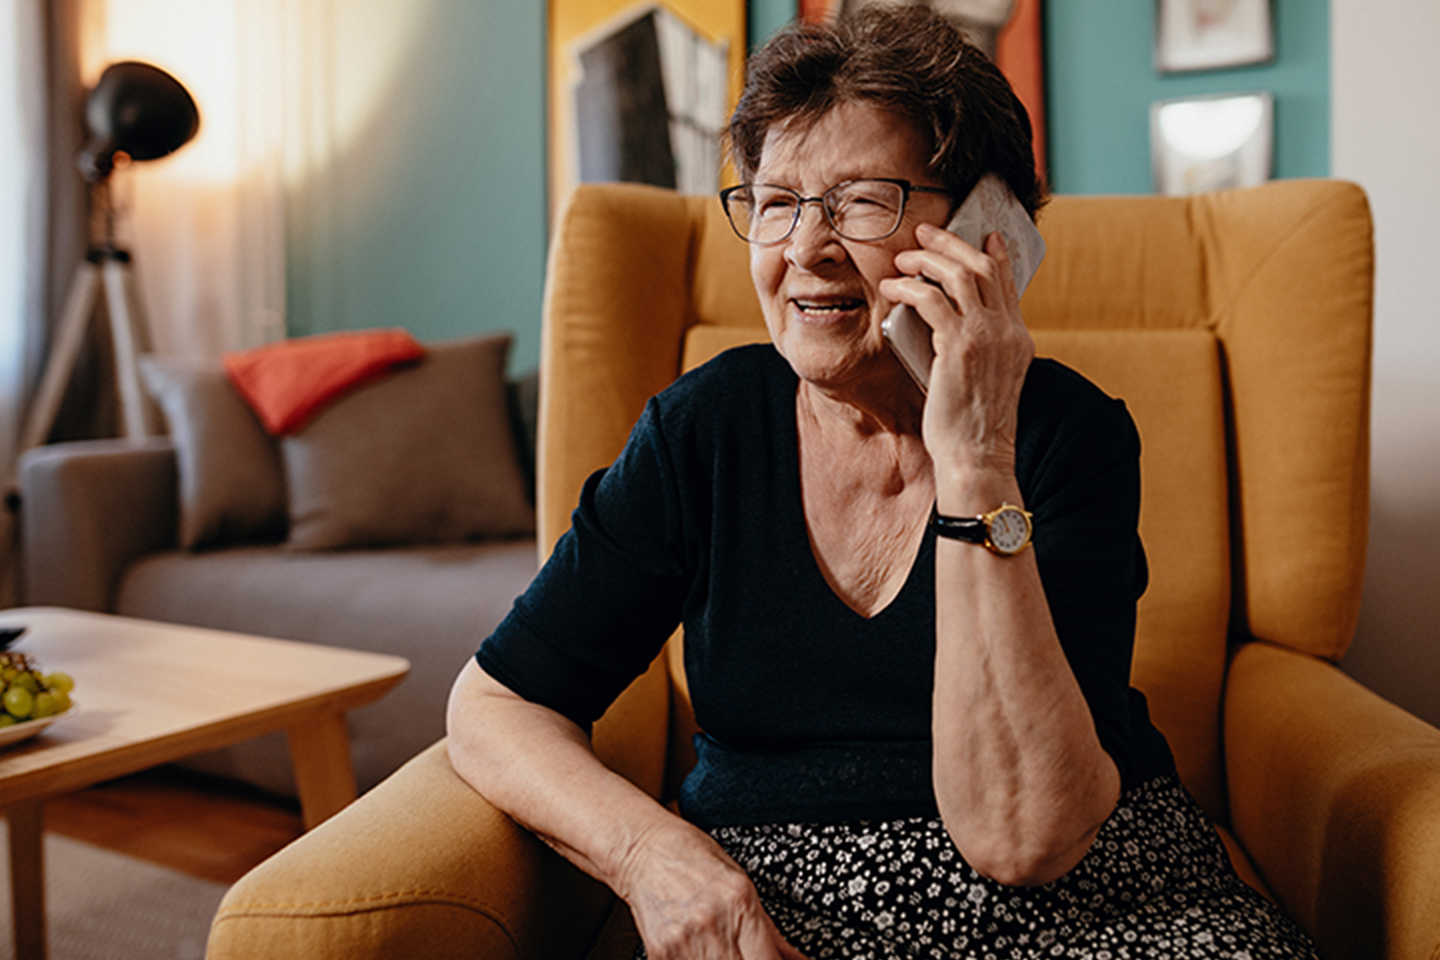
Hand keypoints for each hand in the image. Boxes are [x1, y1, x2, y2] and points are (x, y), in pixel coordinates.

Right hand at [616, 823, 807, 959]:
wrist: (644, 849)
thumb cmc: (692, 857)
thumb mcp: (741, 883)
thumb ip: (771, 929)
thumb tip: (797, 958)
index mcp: (740, 903)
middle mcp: (713, 924)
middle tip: (747, 953)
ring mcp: (684, 941)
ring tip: (719, 948)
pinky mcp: (660, 953)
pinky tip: (698, 951)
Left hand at [881, 225, 1033, 481]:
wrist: (977, 458)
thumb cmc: (972, 428)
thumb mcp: (987, 382)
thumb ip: (980, 351)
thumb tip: (949, 329)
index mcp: (1019, 340)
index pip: (1008, 283)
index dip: (994, 254)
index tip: (981, 236)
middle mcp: (1008, 333)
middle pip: (983, 268)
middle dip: (952, 244)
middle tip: (926, 233)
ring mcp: (987, 338)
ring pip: (960, 276)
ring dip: (928, 260)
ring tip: (904, 258)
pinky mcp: (959, 348)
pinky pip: (931, 301)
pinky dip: (909, 288)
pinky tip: (893, 289)